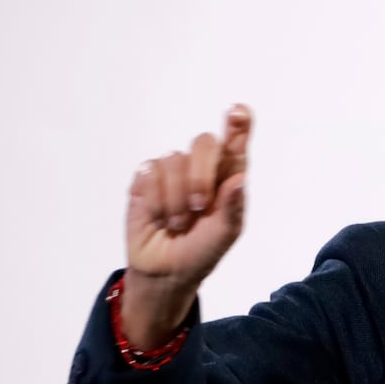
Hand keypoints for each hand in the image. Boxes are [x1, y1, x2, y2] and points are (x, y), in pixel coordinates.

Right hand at [121, 105, 250, 347]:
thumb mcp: (224, 236)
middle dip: (201, 176)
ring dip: (175, 199)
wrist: (165, 271)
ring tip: (177, 223)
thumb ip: (233, 208)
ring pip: (174, 161)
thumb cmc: (201, 252)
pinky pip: (149, 173)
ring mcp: (173, 171)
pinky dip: (155, 201)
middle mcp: (201, 168)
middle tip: (199, 207)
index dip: (238, 125)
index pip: (235, 144)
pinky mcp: (146, 179)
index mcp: (228, 177)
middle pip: (204, 143)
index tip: (239, 112)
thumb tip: (238, 180)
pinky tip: (158, 218)